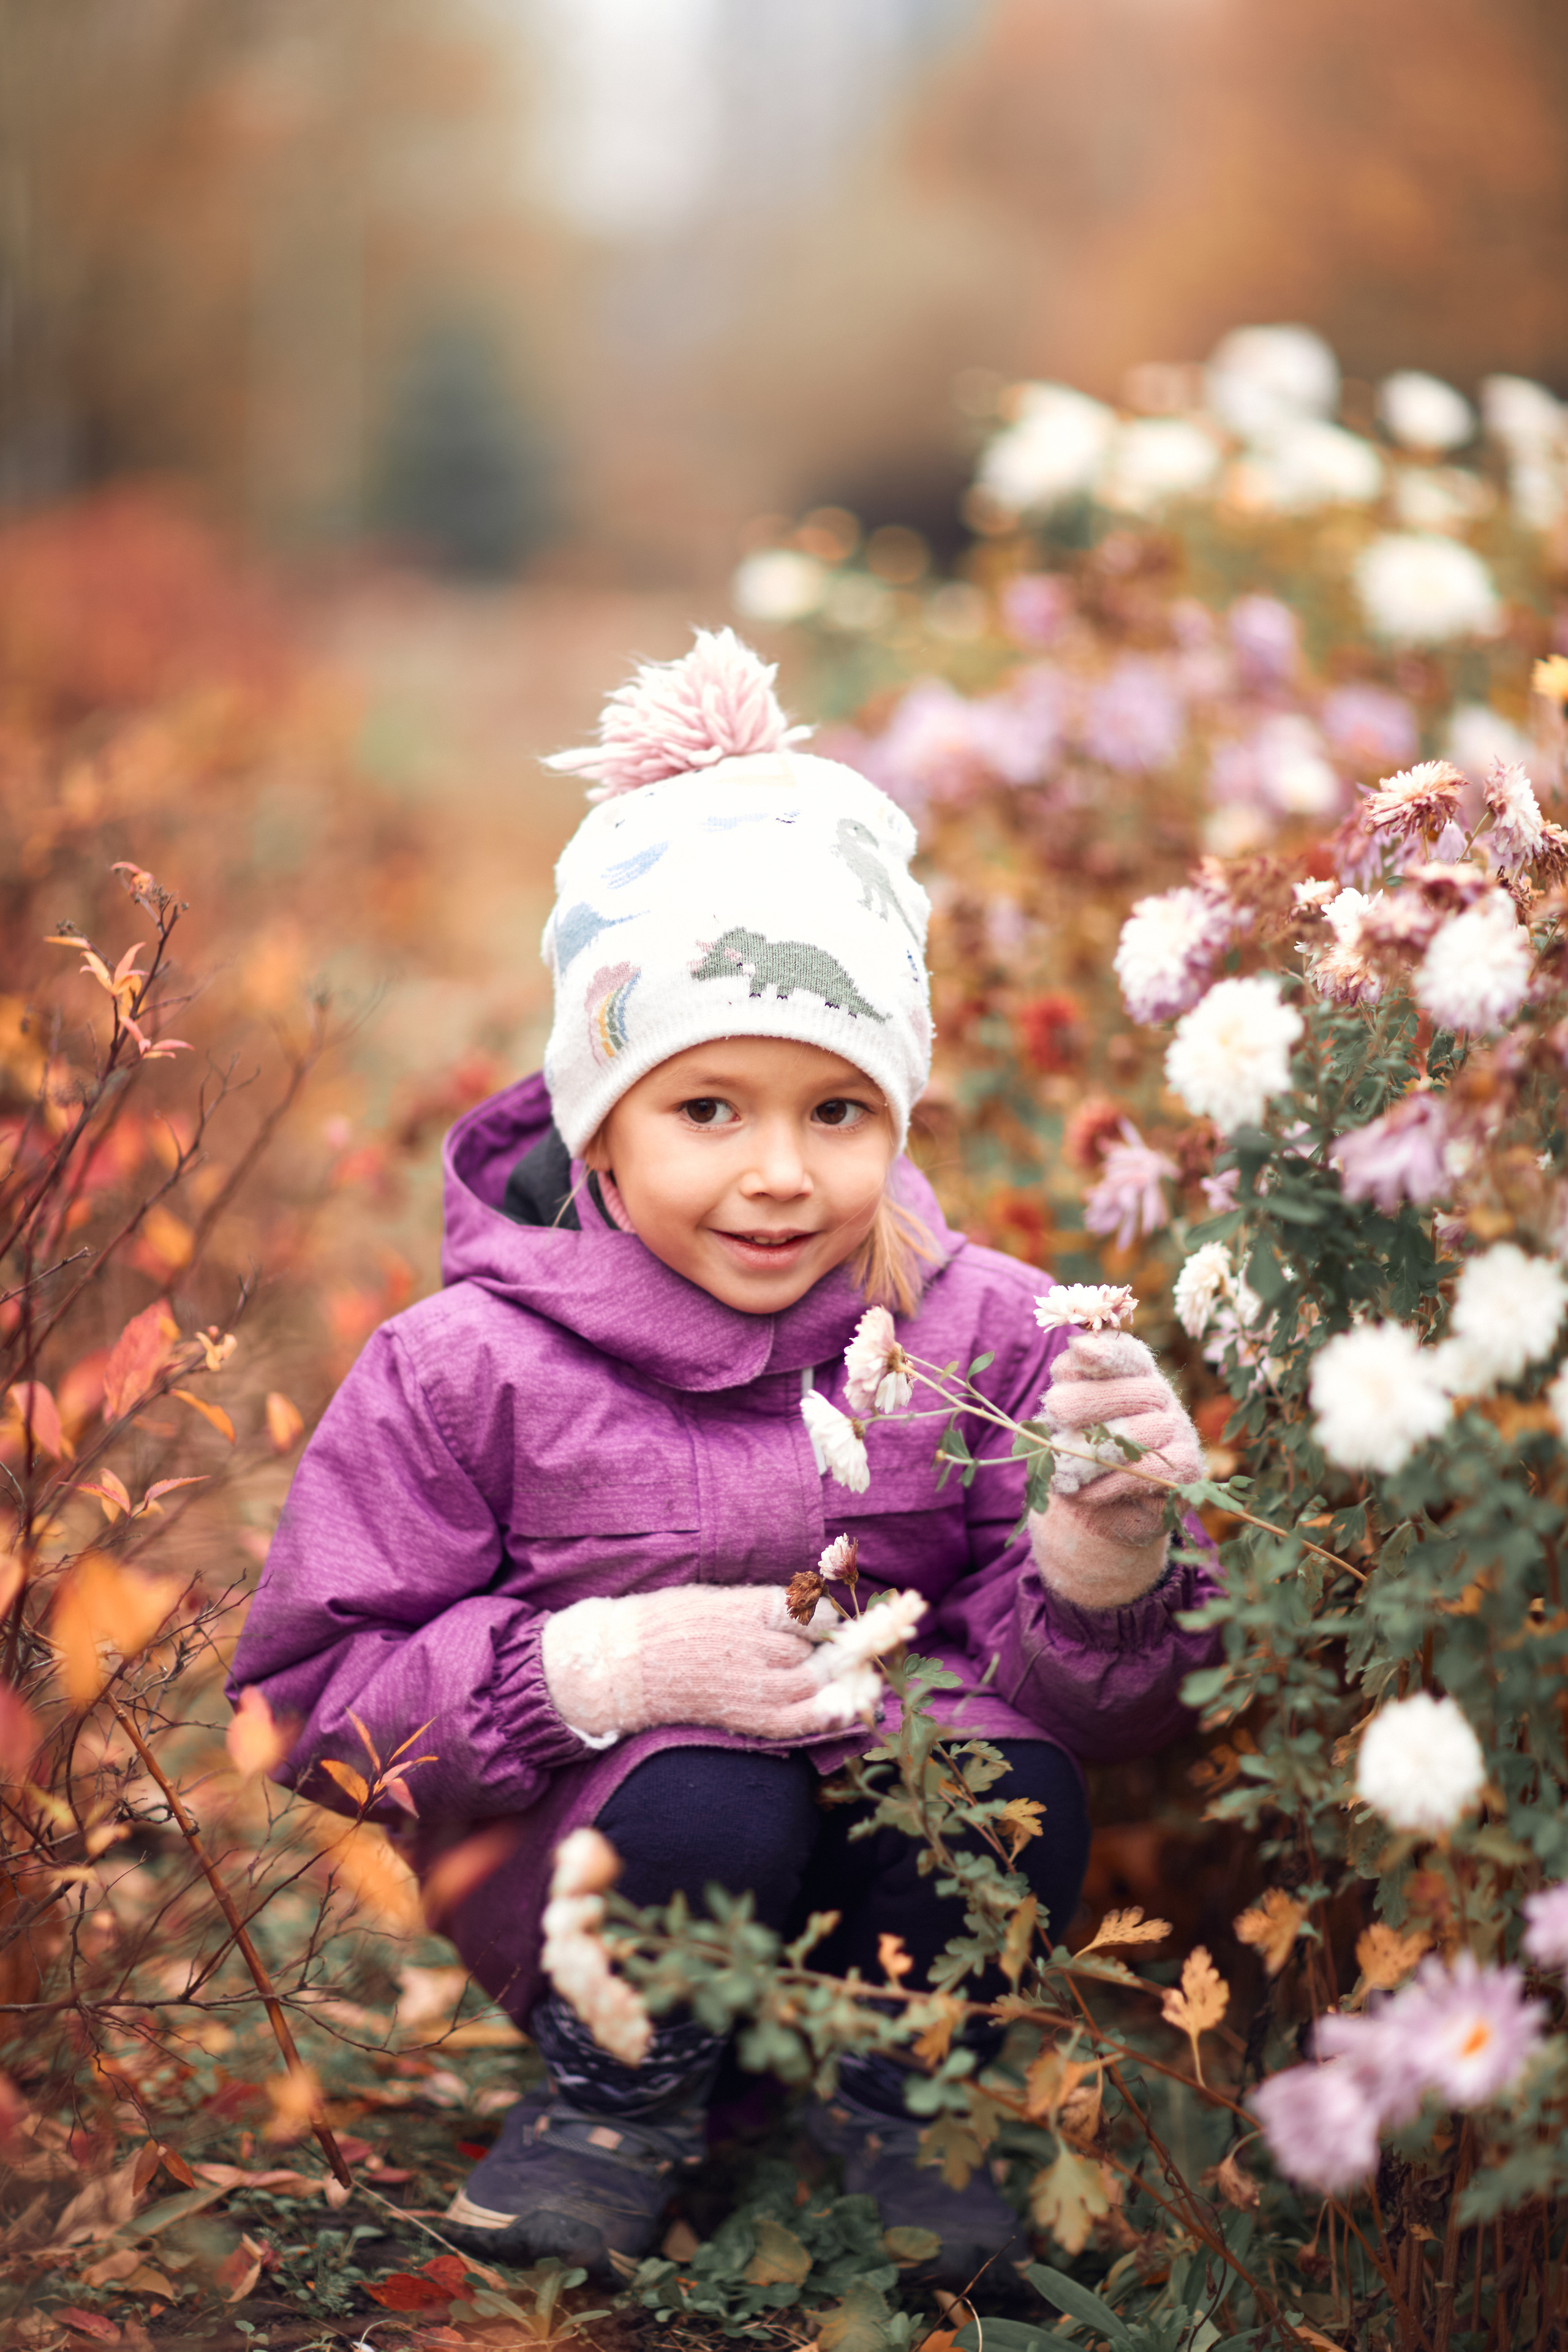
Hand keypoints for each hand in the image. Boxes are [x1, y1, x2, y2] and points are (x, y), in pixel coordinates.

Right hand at [542, 1583, 839, 1743]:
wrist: (622, 1664)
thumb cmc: (666, 1623)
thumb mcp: (718, 1597)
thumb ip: (763, 1608)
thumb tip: (807, 1613)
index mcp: (751, 1607)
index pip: (816, 1613)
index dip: (831, 1622)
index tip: (836, 1625)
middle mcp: (759, 1643)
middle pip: (820, 1649)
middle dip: (837, 1653)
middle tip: (846, 1656)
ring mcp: (753, 1682)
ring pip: (815, 1681)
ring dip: (837, 1681)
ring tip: (851, 1680)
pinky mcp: (745, 1715)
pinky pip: (798, 1719)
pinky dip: (826, 1714)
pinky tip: (844, 1709)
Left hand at [1038, 1330, 1200, 1547]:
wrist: (1095, 1512)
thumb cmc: (1076, 1453)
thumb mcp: (1064, 1418)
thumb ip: (1071, 1385)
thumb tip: (1077, 1353)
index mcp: (1132, 1374)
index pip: (1128, 1355)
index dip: (1108, 1352)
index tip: (1082, 1350)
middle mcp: (1161, 1397)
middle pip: (1139, 1391)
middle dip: (1091, 1399)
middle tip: (1055, 1408)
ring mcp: (1179, 1430)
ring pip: (1141, 1433)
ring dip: (1094, 1451)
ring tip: (1062, 1464)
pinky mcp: (1187, 1468)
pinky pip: (1148, 1471)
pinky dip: (1109, 1482)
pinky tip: (1082, 1490)